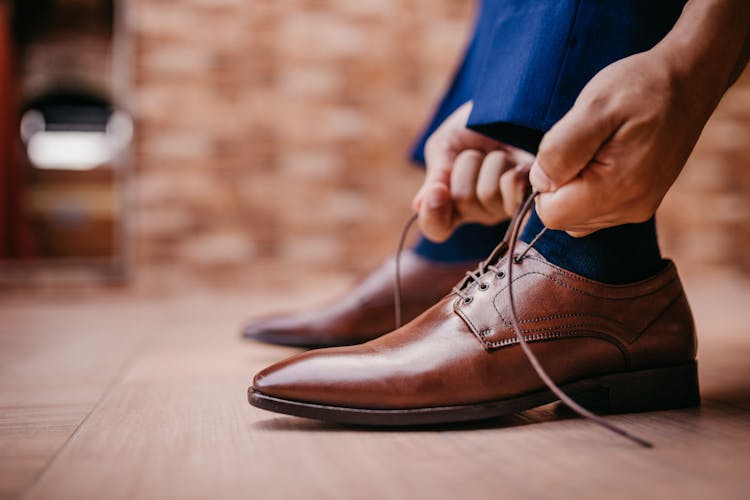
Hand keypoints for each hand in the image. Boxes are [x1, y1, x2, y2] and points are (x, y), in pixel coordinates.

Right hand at [413, 102, 534, 241]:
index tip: (437, 189)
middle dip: (466, 165)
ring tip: (497, 153)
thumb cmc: (473, 127)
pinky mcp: (529, 198)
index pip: (436, 227)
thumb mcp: (445, 145)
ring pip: (488, 193)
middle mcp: (475, 211)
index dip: (433, 213)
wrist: (510, 105)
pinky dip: (513, 169)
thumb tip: (419, 206)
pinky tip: (516, 161)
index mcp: (448, 203)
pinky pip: (514, 191)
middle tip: (475, 152)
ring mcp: (502, 207)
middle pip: (462, 200)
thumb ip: (435, 175)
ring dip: (491, 162)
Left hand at [529, 49, 713, 236]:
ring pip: (577, 217)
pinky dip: (589, 188)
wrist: (688, 82)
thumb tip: (540, 182)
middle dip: (560, 185)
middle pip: (563, 218)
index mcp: (616, 188)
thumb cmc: (639, 88)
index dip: (545, 182)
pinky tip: (605, 158)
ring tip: (597, 149)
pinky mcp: (640, 204)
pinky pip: (595, 211)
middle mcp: (630, 209)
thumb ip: (560, 149)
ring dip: (574, 186)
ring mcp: (637, 209)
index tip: (565, 148)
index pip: (550, 214)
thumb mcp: (593, 107)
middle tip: (583, 145)